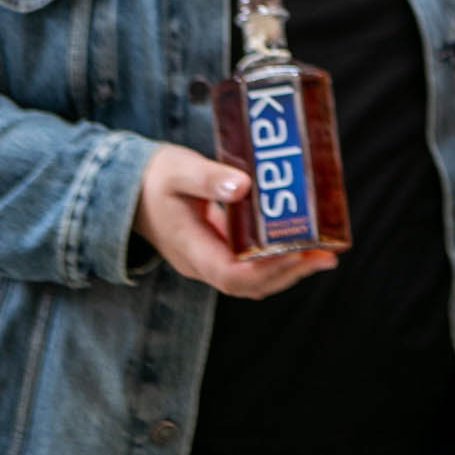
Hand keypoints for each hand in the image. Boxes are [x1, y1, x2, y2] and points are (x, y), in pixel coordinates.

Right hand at [133, 144, 336, 298]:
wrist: (130, 189)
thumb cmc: (154, 177)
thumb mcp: (178, 169)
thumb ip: (208, 178)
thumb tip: (244, 186)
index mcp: (188, 249)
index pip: (230, 275)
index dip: (266, 270)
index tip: (298, 253)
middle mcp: (201, 263)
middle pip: (250, 284)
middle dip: (289, 272)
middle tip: (325, 255)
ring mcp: (209, 260)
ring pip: (253, 280)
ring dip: (289, 270)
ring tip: (324, 253)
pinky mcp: (218, 250)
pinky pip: (252, 265)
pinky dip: (279, 259)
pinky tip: (302, 243)